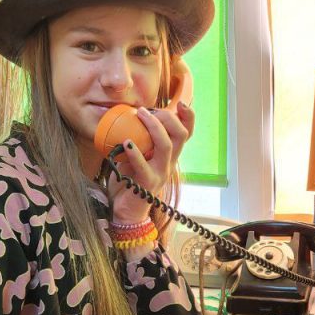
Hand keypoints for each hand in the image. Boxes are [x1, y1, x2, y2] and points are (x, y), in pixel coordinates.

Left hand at [108, 101, 193, 222]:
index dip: (189, 117)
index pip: (187, 133)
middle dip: (168, 117)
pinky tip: (125, 143)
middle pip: (181, 135)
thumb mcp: (138, 156)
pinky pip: (144, 166)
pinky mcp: (147, 183)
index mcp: (170, 155)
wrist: (127, 211)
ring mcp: (160, 173)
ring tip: (139, 115)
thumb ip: (139, 140)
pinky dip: (135, 152)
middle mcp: (169, 163)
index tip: (181, 103)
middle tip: (148, 110)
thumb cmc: (130, 181)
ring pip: (166, 146)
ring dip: (153, 127)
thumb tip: (126, 116)